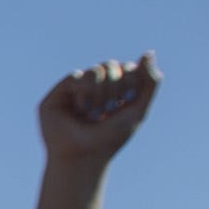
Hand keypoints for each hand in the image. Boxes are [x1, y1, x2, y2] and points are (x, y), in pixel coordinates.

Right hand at [38, 54, 159, 166]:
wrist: (83, 156)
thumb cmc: (110, 139)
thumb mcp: (138, 110)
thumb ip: (150, 82)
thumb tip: (148, 52)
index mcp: (114, 91)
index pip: (127, 68)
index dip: (130, 81)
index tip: (126, 101)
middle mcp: (94, 88)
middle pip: (111, 65)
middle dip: (114, 86)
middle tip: (109, 109)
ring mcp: (76, 89)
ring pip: (95, 70)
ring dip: (100, 91)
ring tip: (94, 113)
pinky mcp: (58, 94)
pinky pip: (77, 75)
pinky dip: (85, 91)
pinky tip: (83, 109)